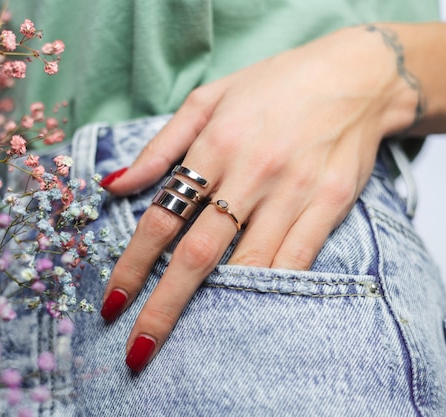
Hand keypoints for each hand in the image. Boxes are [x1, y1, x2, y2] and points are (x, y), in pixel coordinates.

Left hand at [99, 25, 418, 371]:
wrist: (355, 77)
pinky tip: (247, 309)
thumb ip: (160, 147)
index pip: (162, 218)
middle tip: (139, 348)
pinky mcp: (330, 205)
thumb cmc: (272, 86)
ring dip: (217, 306)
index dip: (133, 265)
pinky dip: (269, 288)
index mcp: (214, 146)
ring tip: (190, 335)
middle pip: (198, 254)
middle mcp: (252, 174)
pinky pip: (296, 260)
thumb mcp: (208, 99)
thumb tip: (115, 186)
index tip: (113, 302)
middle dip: (164, 306)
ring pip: (248, 265)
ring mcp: (293, 193)